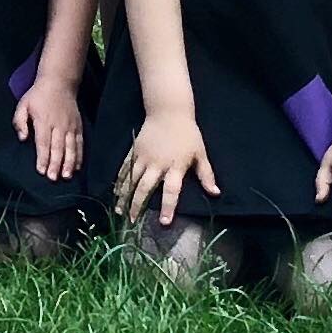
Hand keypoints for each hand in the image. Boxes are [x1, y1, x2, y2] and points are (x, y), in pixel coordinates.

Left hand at [15, 74, 87, 179]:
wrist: (59, 82)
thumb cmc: (38, 95)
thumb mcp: (23, 105)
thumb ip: (20, 122)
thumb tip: (22, 138)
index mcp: (43, 120)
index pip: (43, 142)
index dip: (43, 157)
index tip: (41, 170)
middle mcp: (58, 125)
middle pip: (58, 147)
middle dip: (56, 164)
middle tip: (53, 178)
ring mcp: (70, 126)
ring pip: (71, 147)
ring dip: (69, 163)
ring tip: (66, 176)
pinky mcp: (78, 127)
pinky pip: (80, 143)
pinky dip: (79, 156)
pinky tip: (77, 167)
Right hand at [116, 111, 215, 228]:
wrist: (168, 110)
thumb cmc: (187, 133)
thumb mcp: (200, 153)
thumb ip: (206, 174)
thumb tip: (215, 193)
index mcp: (176, 166)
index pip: (171, 191)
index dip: (168, 207)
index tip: (164, 222)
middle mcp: (157, 164)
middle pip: (145, 188)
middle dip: (138, 206)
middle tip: (131, 222)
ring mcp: (144, 157)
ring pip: (132, 180)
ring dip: (125, 197)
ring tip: (120, 211)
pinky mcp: (135, 151)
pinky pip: (125, 168)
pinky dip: (120, 181)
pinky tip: (116, 192)